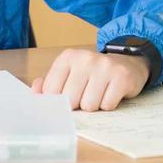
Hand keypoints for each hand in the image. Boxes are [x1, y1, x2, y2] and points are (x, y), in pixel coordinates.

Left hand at [32, 47, 149, 110]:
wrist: (126, 62)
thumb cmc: (92, 72)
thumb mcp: (69, 72)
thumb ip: (49, 83)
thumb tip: (35, 94)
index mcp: (67, 57)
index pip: (51, 89)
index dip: (57, 101)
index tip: (64, 100)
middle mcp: (85, 59)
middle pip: (70, 99)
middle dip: (77, 104)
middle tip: (84, 96)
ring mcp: (104, 67)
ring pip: (89, 105)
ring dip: (93, 106)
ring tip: (98, 94)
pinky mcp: (122, 78)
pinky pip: (107, 105)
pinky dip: (108, 105)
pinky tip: (110, 94)